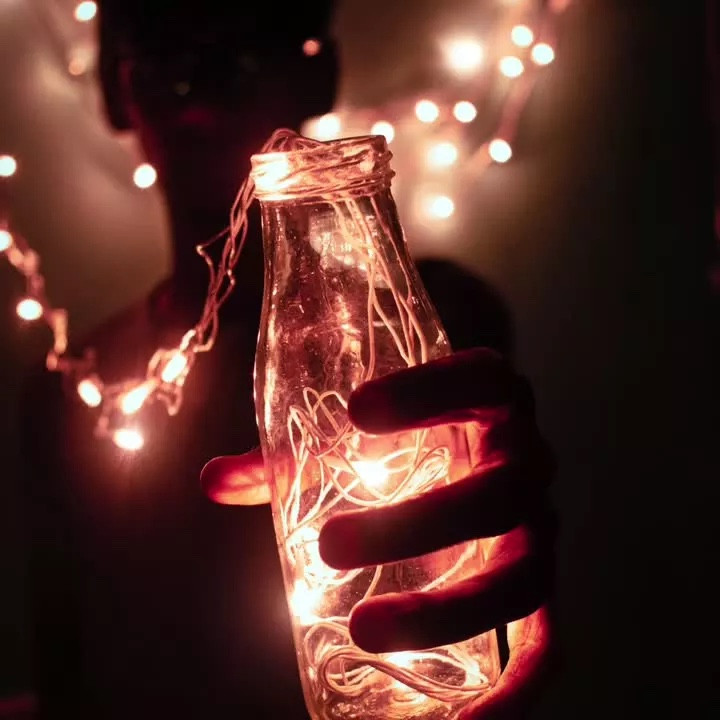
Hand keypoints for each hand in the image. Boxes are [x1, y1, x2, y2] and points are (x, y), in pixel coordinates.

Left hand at [201, 348, 556, 719]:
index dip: (427, 392)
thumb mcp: (364, 433)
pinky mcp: (538, 585)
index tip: (356, 410)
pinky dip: (514, 690)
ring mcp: (540, 527)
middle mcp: (527, 460)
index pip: (477, 380)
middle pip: (495, 494)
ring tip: (364, 630)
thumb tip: (214, 481)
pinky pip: (546, 643)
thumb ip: (294, 458)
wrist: (479, 454)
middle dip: (416, 523)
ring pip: (518, 576)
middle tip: (332, 545)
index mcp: (490, 400)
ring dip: (445, 610)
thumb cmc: (413, 440)